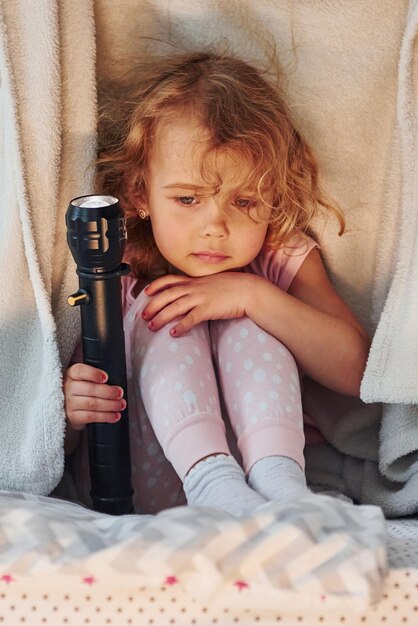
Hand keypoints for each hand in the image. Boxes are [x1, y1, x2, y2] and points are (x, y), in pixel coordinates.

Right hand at [63, 363, 125, 430]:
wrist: (67, 406)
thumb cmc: (80, 389)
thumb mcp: (83, 377)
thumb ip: (95, 376)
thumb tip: (116, 379)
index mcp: (71, 374)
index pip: (80, 371)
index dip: (93, 374)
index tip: (106, 377)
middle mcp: (68, 388)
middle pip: (90, 389)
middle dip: (109, 392)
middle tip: (120, 393)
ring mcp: (69, 403)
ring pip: (92, 403)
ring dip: (110, 405)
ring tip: (121, 405)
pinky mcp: (72, 416)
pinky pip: (91, 416)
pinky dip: (105, 416)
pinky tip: (114, 416)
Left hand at [141, 272, 257, 335]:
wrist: (249, 290)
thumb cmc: (234, 287)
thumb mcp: (213, 282)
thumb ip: (201, 286)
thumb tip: (193, 293)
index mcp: (195, 281)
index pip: (170, 280)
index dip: (156, 286)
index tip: (146, 292)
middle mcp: (195, 288)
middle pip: (167, 295)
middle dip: (153, 305)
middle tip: (143, 315)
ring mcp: (201, 298)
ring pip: (175, 307)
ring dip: (161, 317)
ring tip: (152, 326)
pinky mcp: (208, 309)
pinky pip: (191, 319)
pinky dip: (181, 326)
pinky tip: (173, 333)